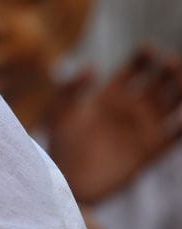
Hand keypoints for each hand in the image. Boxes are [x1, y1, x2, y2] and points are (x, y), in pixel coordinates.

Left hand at [48, 47, 181, 203]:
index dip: (142, 59)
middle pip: (157, 85)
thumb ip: (71, 89)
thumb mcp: (60, 113)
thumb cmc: (60, 146)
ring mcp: (142, 130)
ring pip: (171, 105)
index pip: (133, 72)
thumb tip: (90, 67)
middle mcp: (130, 111)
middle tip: (172, 62)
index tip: (149, 48)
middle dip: (167, 71)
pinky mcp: (149, 152)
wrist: (65, 180)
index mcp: (110, 98)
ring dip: (180, 91)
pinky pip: (174, 137)